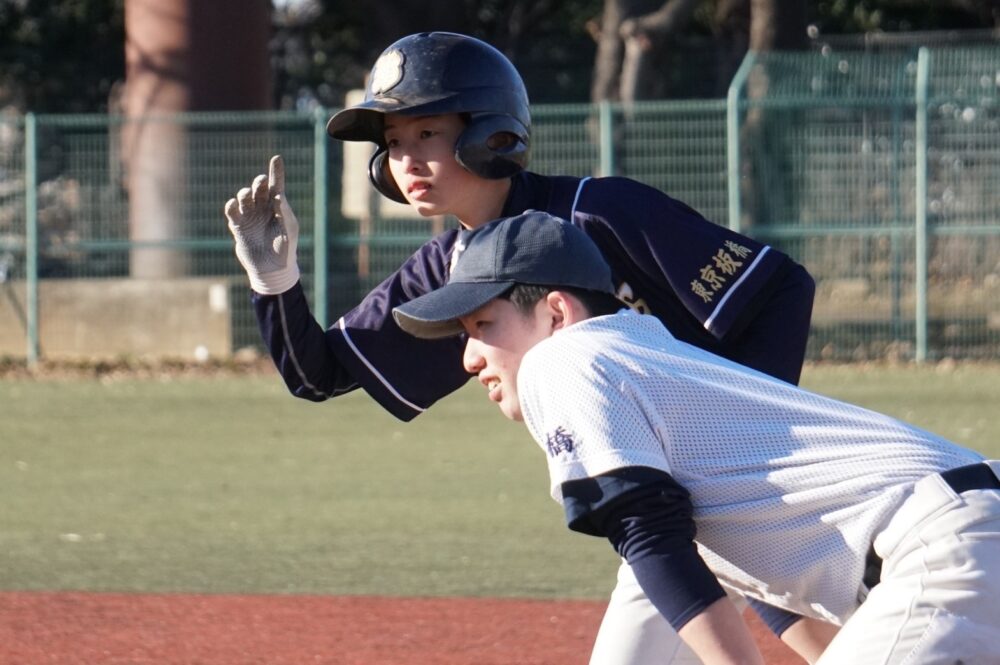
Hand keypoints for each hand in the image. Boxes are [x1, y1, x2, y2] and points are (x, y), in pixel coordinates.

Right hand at [224, 155, 299, 294]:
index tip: (277, 158)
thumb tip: (278, 195)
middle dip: (259, 182)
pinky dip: (231, 205)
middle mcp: (263, 207)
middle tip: (261, 182)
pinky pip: (232, 211)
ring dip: (245, 193)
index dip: (276, 171)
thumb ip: (284, 212)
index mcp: (278, 207)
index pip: (277, 185)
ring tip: (247, 195)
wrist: (271, 269)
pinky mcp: (238, 225)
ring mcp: (249, 215)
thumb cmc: (285, 249)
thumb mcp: (289, 230)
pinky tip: (233, 204)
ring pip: (244, 196)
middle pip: (259, 188)